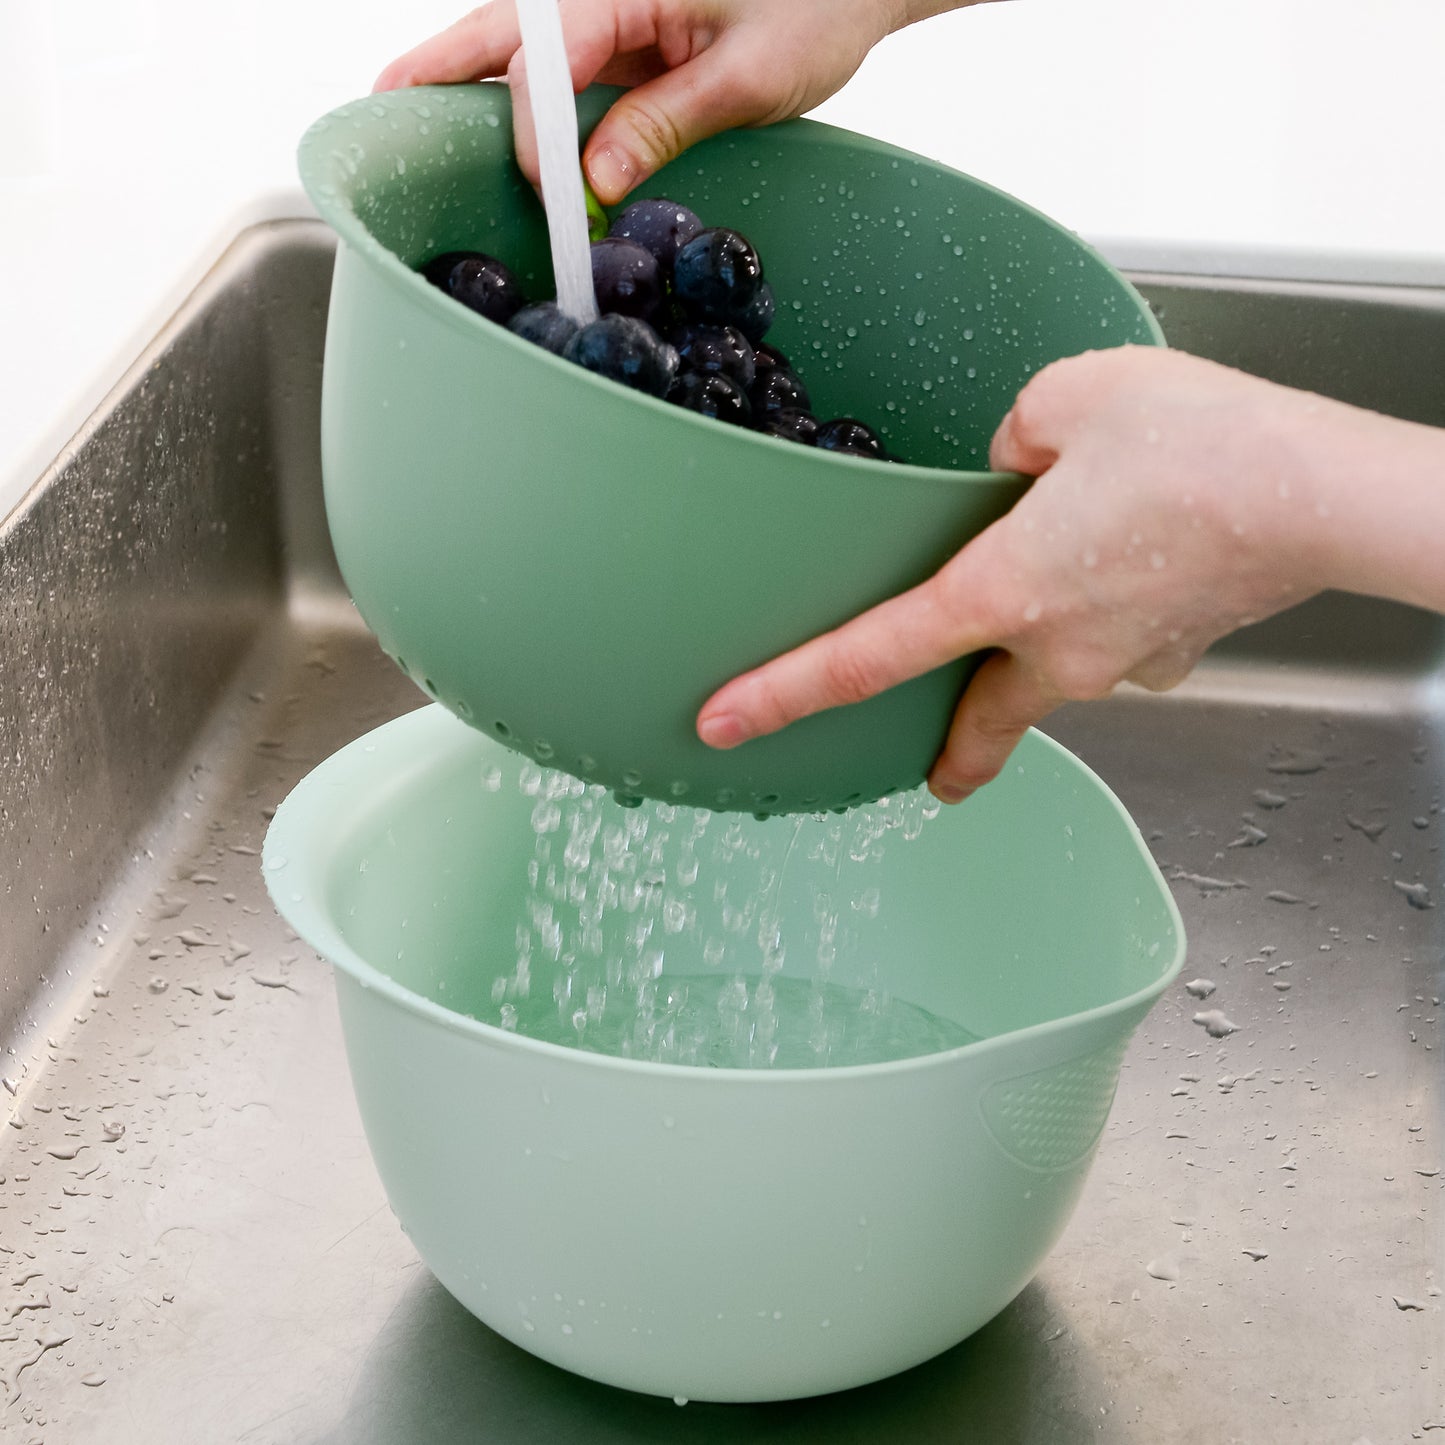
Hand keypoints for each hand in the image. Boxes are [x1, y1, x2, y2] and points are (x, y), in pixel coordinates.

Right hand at [375, 0, 953, 204]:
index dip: (534, 133)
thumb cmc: (816, 7)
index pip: (548, 58)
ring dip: (463, 77)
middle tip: (381, 108)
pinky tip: (481, 117)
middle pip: (500, 30)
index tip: (547, 197)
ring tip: (403, 110)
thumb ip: (668, 123)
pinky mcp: (619, 32)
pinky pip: (551, 62)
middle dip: (440, 70)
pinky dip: (513, 92)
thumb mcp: (750, 76)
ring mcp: (607, 8)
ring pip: (514, 42)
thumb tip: (596, 180)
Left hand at [696, 345, 1444, 802]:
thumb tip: (1008, 472)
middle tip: (929, 770)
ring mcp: (1117, 664)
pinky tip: (1124, 563)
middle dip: (947, 752)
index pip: (866, 658)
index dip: (783, 694)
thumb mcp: (1069, 399)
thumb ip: (1009, 440)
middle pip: (972, 721)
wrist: (1327, 489)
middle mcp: (1055, 649)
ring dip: (1031, 656)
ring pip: (1048, 681)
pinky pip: (1112, 646)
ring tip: (1052, 594)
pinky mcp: (1169, 653)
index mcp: (1004, 591)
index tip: (726, 724)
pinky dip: (1100, 616)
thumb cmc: (1208, 443)